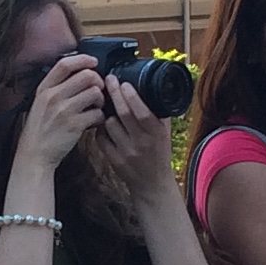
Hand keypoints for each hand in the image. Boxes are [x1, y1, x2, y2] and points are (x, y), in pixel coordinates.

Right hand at [14, 52, 108, 178]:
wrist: (34, 155)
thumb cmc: (40, 129)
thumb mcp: (40, 102)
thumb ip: (56, 88)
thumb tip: (80, 74)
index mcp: (44, 88)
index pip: (65, 64)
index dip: (83, 59)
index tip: (93, 61)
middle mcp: (53, 96)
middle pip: (86, 75)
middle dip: (98, 81)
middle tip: (98, 90)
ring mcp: (64, 111)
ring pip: (95, 92)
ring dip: (101, 100)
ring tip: (96, 107)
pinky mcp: (74, 126)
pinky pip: (97, 113)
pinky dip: (100, 117)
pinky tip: (94, 121)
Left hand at [88, 76, 179, 210]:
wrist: (152, 185)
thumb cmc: (159, 154)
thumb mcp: (165, 134)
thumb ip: (159, 114)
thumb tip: (153, 87)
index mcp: (156, 134)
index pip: (142, 112)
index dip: (131, 96)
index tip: (124, 83)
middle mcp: (141, 143)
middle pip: (123, 114)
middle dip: (114, 94)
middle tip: (108, 80)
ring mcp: (126, 152)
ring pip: (109, 124)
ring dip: (108, 114)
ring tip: (110, 109)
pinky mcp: (113, 160)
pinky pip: (101, 138)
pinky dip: (101, 129)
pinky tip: (105, 127)